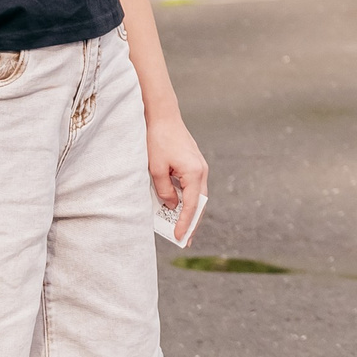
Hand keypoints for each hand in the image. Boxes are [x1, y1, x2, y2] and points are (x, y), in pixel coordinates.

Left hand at [148, 114, 209, 245]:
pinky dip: (189, 200)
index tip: (180, 238)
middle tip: (186, 240)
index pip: (192, 205)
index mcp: (194, 173)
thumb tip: (172, 205)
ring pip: (198, 196)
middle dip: (193, 223)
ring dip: (191, 212)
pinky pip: (194, 187)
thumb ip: (164, 191)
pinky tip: (179, 208)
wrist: (163, 117)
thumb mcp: (155, 169)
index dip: (185, 224)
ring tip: (183, 228)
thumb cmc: (158, 140)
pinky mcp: (194, 164)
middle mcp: (202, 171)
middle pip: (200, 203)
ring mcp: (200, 167)